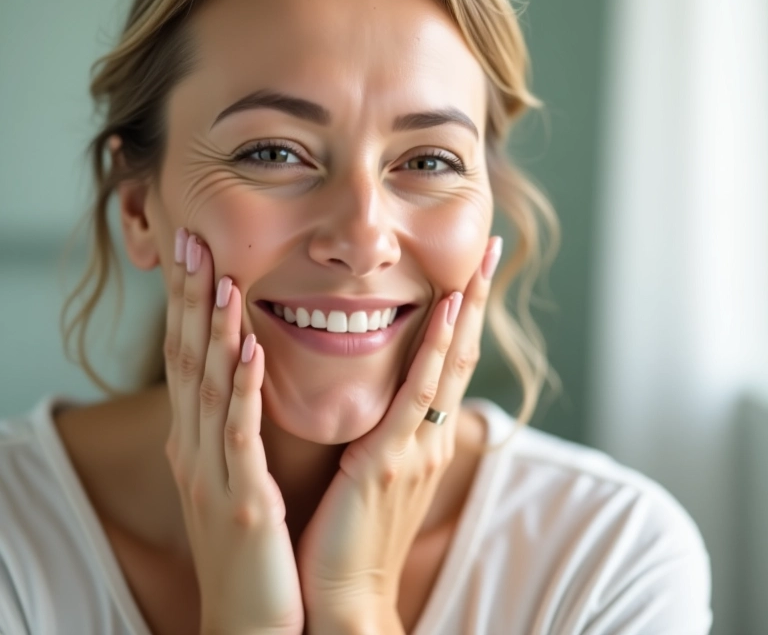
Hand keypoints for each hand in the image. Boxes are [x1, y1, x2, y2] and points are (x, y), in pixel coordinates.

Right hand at [164, 228, 303, 634]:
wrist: (252, 624)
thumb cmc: (252, 548)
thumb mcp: (236, 477)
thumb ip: (235, 427)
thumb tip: (244, 375)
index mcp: (197, 442)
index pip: (185, 357)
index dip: (186, 303)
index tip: (193, 253)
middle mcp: (195, 450)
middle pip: (185, 359)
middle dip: (187, 299)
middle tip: (189, 242)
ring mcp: (213, 474)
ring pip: (206, 386)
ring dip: (210, 329)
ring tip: (219, 277)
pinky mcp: (242, 500)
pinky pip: (238, 433)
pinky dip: (239, 387)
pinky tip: (246, 348)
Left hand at [297, 236, 502, 630]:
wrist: (342, 598)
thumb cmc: (353, 534)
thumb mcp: (375, 472)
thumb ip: (384, 432)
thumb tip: (383, 398)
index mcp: (423, 436)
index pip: (451, 362)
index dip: (465, 315)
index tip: (472, 270)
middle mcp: (430, 435)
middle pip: (463, 352)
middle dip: (479, 298)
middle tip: (493, 247)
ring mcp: (417, 445)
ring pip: (451, 362)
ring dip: (467, 307)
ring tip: (481, 260)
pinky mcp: (391, 459)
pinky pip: (418, 393)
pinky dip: (437, 347)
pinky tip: (447, 309)